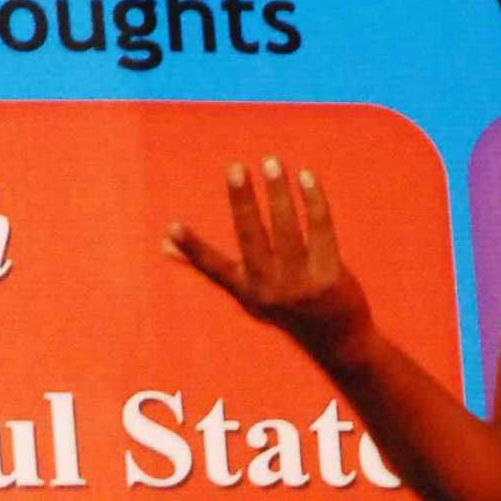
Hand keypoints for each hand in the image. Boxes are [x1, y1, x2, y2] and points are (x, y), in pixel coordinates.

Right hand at [166, 157, 373, 368]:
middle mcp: (270, 287)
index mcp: (246, 289)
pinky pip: (320, 229)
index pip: (213, 267)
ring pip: (287, 228)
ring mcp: (300, 283)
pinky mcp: (329, 276)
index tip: (173, 227)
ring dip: (278, 192)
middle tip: (236, 167)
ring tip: (271, 161)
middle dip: (242, 201)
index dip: (192, 248)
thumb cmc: (286, 306)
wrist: (338, 339)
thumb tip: (163, 245)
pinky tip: (306, 177)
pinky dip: (313, 201)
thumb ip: (210, 266)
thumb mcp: (247, 291)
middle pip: (251, 236)